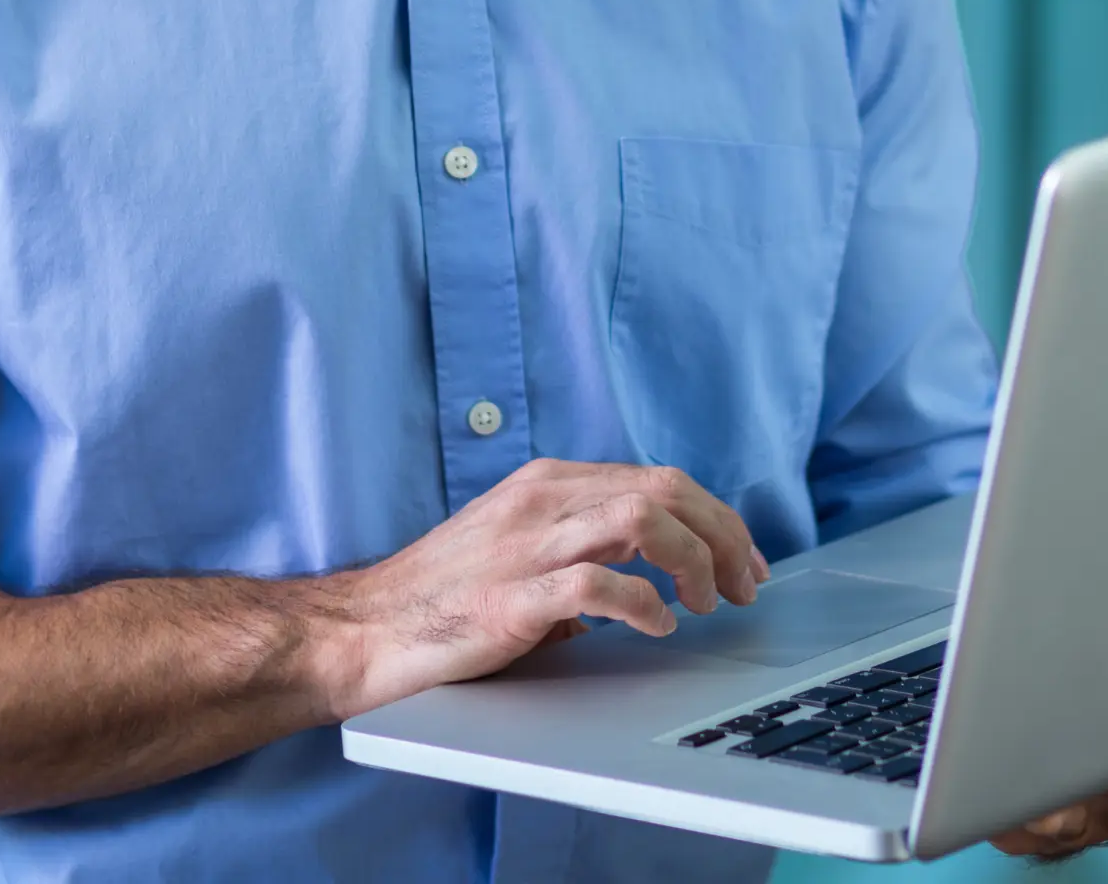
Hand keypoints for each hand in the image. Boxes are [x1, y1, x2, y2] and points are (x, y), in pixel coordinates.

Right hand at [318, 458, 768, 717]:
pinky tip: (659, 625)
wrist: (363, 629)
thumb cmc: (441, 599)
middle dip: (722, 536)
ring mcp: (526, 545)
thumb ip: (580, 548)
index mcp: (546, 484)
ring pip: (644, 517)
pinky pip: (599, 582)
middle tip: (744, 585)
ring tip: (707, 602)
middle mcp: (541, 501)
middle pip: (665, 490)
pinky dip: (644, 602)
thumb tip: (651, 578)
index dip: (716, 517)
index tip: (744, 560)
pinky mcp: (512, 596)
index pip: (659, 479)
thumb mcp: (518, 552)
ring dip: (694, 561)